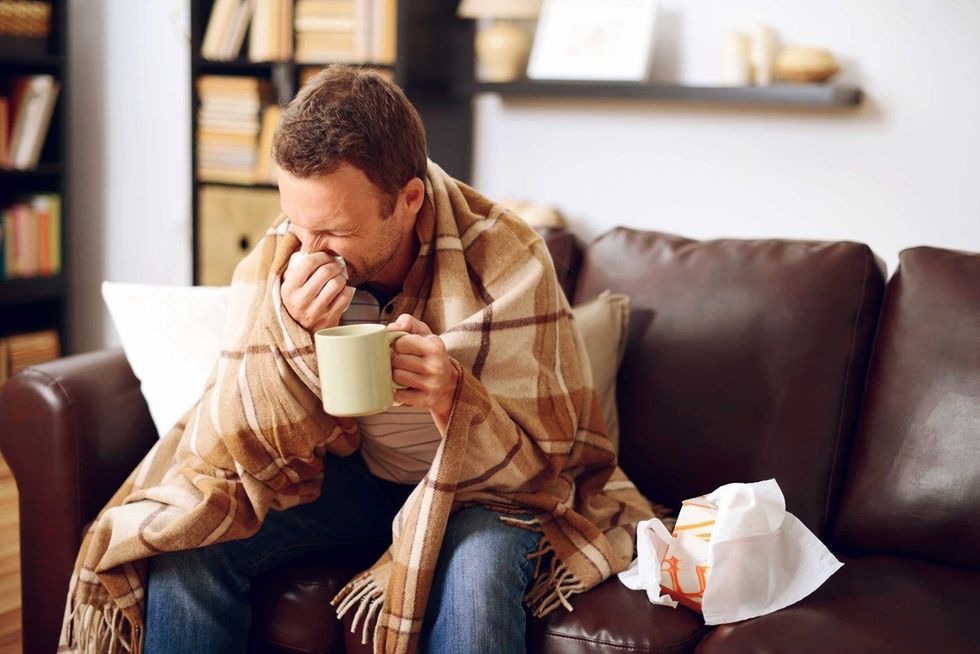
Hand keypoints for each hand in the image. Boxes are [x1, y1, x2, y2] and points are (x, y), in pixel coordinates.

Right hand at [281, 252, 353, 333]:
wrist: (301, 333)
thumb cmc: (297, 302)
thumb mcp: (288, 285)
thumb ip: (295, 267)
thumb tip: (308, 245)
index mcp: (288, 289)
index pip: (308, 263)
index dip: (320, 256)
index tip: (324, 258)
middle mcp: (301, 301)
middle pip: (326, 271)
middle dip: (333, 265)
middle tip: (334, 267)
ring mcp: (316, 311)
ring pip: (337, 283)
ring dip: (340, 278)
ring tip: (337, 279)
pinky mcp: (330, 319)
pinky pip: (346, 296)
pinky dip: (346, 291)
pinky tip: (340, 292)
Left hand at [387, 314, 458, 432]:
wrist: (448, 383)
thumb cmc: (429, 354)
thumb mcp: (423, 333)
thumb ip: (407, 322)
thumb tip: (390, 328)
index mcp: (434, 346)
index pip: (400, 343)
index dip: (396, 344)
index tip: (400, 347)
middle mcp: (436, 366)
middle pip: (396, 360)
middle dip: (394, 360)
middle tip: (400, 361)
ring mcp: (432, 384)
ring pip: (397, 377)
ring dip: (395, 375)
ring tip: (404, 373)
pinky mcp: (427, 400)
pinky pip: (400, 395)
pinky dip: (399, 392)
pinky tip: (406, 387)